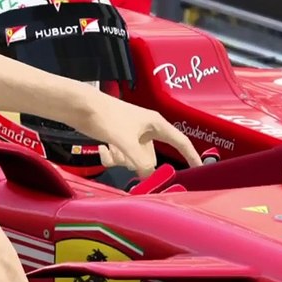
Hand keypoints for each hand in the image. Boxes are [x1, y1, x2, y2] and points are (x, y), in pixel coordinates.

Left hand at [71, 94, 200, 175]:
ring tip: (110, 148)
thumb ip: (140, 161)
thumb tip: (148, 175)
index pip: (180, 141)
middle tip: (125, 158)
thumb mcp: (126, 141)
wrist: (82, 106)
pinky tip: (102, 148)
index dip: (190, 155)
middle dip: (137, 162)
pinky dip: (111, 156)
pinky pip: (120, 156)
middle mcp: (146, 130)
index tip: (199, 168)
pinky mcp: (118, 138)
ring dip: (121, 159)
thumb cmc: (108, 118)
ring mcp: (132, 134)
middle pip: (151, 156)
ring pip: (134, 158)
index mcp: (155, 125)